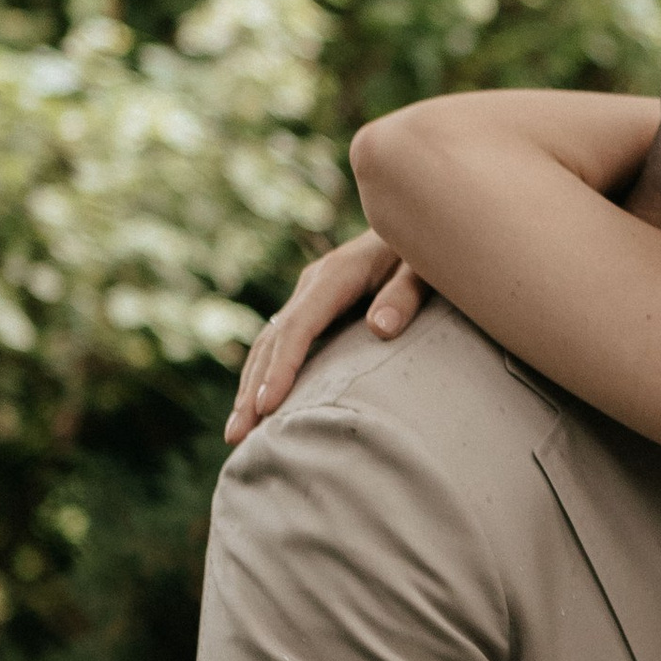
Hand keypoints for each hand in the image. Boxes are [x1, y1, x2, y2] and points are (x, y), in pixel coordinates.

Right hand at [224, 232, 428, 443]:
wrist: (420, 224)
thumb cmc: (424, 251)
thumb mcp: (423, 270)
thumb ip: (404, 296)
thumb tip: (378, 330)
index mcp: (336, 276)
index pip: (299, 328)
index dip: (281, 368)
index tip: (265, 407)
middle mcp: (314, 285)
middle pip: (272, 341)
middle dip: (251, 389)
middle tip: (235, 436)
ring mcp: (311, 295)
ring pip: (269, 344)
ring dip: (250, 387)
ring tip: (236, 434)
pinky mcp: (317, 306)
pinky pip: (283, 343)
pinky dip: (265, 375)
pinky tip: (258, 406)